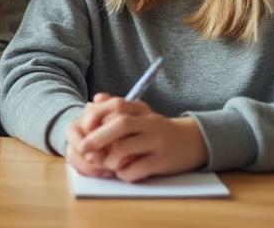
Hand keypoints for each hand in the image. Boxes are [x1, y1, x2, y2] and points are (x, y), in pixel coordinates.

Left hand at [70, 95, 208, 181]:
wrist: (190, 141)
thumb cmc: (156, 129)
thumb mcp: (139, 115)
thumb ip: (116, 108)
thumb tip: (93, 101)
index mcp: (142, 110)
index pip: (117, 104)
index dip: (97, 114)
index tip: (85, 126)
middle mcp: (150, 123)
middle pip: (120, 124)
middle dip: (96, 138)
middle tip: (82, 149)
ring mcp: (157, 142)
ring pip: (124, 148)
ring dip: (109, 159)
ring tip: (107, 164)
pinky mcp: (162, 162)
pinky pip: (136, 169)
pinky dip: (123, 173)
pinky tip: (122, 172)